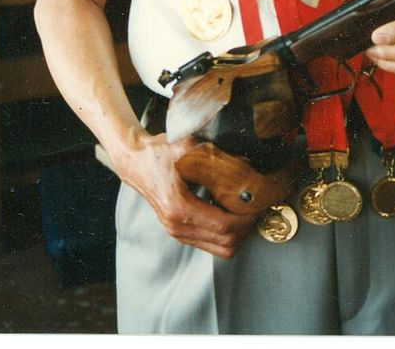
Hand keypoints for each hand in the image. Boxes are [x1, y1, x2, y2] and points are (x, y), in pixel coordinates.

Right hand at [113, 129, 254, 258]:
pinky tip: (231, 213)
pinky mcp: (179, 231)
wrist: (135, 161)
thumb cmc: (159, 153)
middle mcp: (177, 226)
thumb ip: (216, 155)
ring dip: (238, 233)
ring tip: (247, 212)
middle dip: (246, 228)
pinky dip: (226, 233)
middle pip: (225, 243)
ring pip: (220, 249)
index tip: (259, 204)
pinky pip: (211, 243)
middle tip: (257, 208)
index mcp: (180, 208)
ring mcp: (177, 231)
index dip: (246, 218)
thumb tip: (246, 163)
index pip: (224, 226)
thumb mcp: (188, 146)